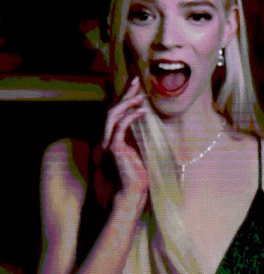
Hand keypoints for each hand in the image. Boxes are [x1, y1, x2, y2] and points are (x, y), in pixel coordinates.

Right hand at [102, 77, 148, 199]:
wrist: (133, 193)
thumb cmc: (138, 176)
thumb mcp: (139, 152)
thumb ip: (138, 138)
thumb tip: (147, 123)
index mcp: (111, 138)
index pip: (115, 112)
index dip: (124, 97)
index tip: (135, 86)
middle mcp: (105, 139)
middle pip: (112, 109)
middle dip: (124, 93)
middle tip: (136, 80)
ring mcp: (107, 143)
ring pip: (112, 115)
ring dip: (126, 102)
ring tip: (140, 95)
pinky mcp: (114, 149)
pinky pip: (120, 127)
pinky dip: (131, 117)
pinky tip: (142, 111)